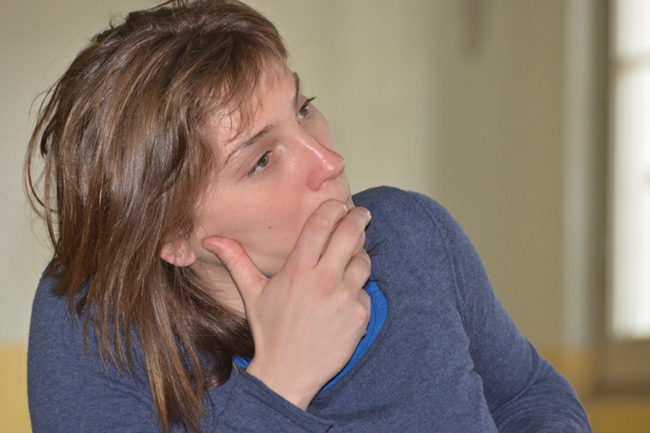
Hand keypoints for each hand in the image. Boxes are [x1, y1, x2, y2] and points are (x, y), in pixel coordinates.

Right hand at [203, 200, 371, 409]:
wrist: (289, 372)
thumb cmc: (270, 330)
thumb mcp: (252, 293)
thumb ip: (236, 260)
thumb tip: (210, 240)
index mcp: (298, 270)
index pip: (321, 224)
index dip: (333, 208)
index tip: (338, 204)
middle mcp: (324, 280)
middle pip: (350, 233)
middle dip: (358, 218)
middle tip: (361, 214)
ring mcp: (345, 298)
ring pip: (363, 260)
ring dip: (359, 255)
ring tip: (349, 259)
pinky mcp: (359, 316)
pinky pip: (366, 291)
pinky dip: (358, 290)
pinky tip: (344, 298)